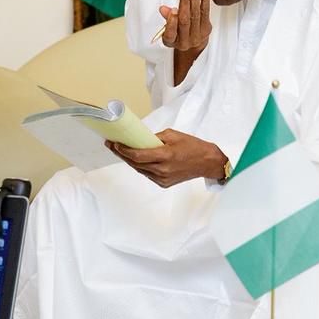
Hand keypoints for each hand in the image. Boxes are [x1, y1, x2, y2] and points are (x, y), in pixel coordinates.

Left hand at [106, 129, 226, 188]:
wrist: (206, 162)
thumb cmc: (192, 146)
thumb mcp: (173, 135)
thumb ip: (155, 138)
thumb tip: (141, 139)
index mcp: (165, 155)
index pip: (138, 155)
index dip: (124, 150)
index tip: (115, 143)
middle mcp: (163, 169)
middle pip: (136, 163)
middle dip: (122, 154)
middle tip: (112, 145)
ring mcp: (163, 179)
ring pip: (140, 170)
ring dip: (130, 161)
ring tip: (121, 151)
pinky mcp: (164, 183)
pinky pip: (148, 174)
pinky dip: (141, 166)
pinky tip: (136, 159)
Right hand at [159, 0, 210, 52]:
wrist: (194, 42)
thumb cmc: (178, 32)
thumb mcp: (169, 27)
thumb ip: (167, 17)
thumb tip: (163, 9)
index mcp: (171, 41)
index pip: (170, 33)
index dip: (172, 21)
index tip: (174, 9)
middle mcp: (184, 42)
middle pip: (185, 20)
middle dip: (185, 3)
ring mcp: (197, 36)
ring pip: (196, 15)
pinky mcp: (207, 29)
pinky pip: (206, 13)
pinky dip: (205, 0)